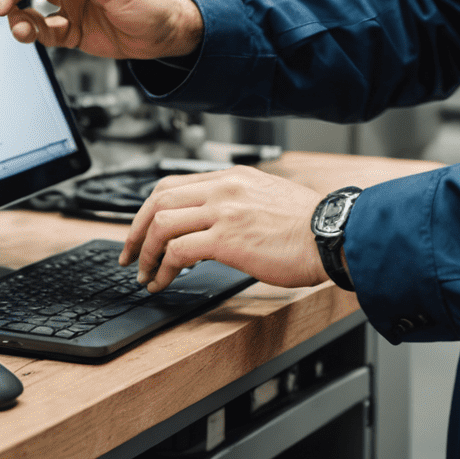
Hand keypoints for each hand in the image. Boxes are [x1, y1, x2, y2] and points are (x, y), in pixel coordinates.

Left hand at [119, 167, 331, 293]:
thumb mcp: (268, 197)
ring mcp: (224, 211)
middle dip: (136, 230)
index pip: (174, 183)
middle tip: (129, 254)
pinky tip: (164, 281)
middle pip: (159, 199)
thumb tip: (213, 221)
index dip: (149, 209)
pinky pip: (177, 251)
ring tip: (144, 274)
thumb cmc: (307, 225)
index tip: (141, 230)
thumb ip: (238, 201)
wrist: (330, 235)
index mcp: (233, 177)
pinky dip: (162, 268)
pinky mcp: (227, 239)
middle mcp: (224, 188)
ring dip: (145, 252)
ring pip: (162, 223)